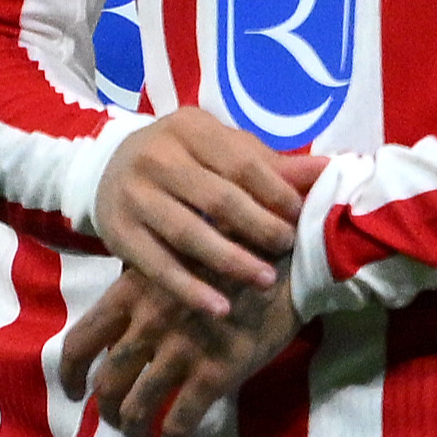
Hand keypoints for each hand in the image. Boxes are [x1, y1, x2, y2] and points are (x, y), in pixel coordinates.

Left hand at [57, 255, 306, 436]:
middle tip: (116, 422)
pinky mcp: (213, 374)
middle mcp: (146, 325)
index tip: (73, 393)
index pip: (78, 342)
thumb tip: (121, 335)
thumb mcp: (171, 267)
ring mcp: (179, 351)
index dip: (69, 374)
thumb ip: (142, 299)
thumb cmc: (231, 261)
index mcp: (129, 295)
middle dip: (107, 410)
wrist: (288, 262)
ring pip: (137, 407)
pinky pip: (179, 422)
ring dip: (133, 431)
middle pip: (107, 382)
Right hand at [93, 104, 321, 318]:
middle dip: (259, 227)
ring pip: (187, 233)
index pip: (241, 163)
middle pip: (217, 198)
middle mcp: (155, 158)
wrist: (107, 168)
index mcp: (188, 129)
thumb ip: (269, 163)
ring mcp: (132, 196)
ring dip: (230, 260)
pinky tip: (219, 307)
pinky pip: (156, 265)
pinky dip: (188, 288)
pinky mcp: (117, 232)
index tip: (300, 217)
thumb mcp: (220, 148)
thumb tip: (329, 170)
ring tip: (265, 280)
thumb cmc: (183, 158)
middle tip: (287, 249)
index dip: (275, 192)